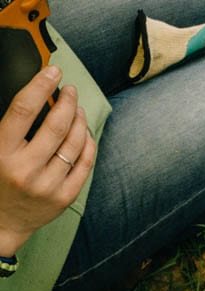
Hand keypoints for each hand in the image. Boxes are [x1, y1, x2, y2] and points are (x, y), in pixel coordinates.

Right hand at [0, 66, 96, 256]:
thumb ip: (9, 127)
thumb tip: (35, 95)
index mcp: (0, 152)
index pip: (22, 109)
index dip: (40, 85)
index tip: (53, 70)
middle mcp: (25, 169)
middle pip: (56, 125)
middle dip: (68, 101)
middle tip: (71, 90)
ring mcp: (48, 185)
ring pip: (75, 142)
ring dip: (80, 120)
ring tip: (78, 109)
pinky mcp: (65, 197)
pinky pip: (85, 163)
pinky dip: (88, 143)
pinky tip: (85, 133)